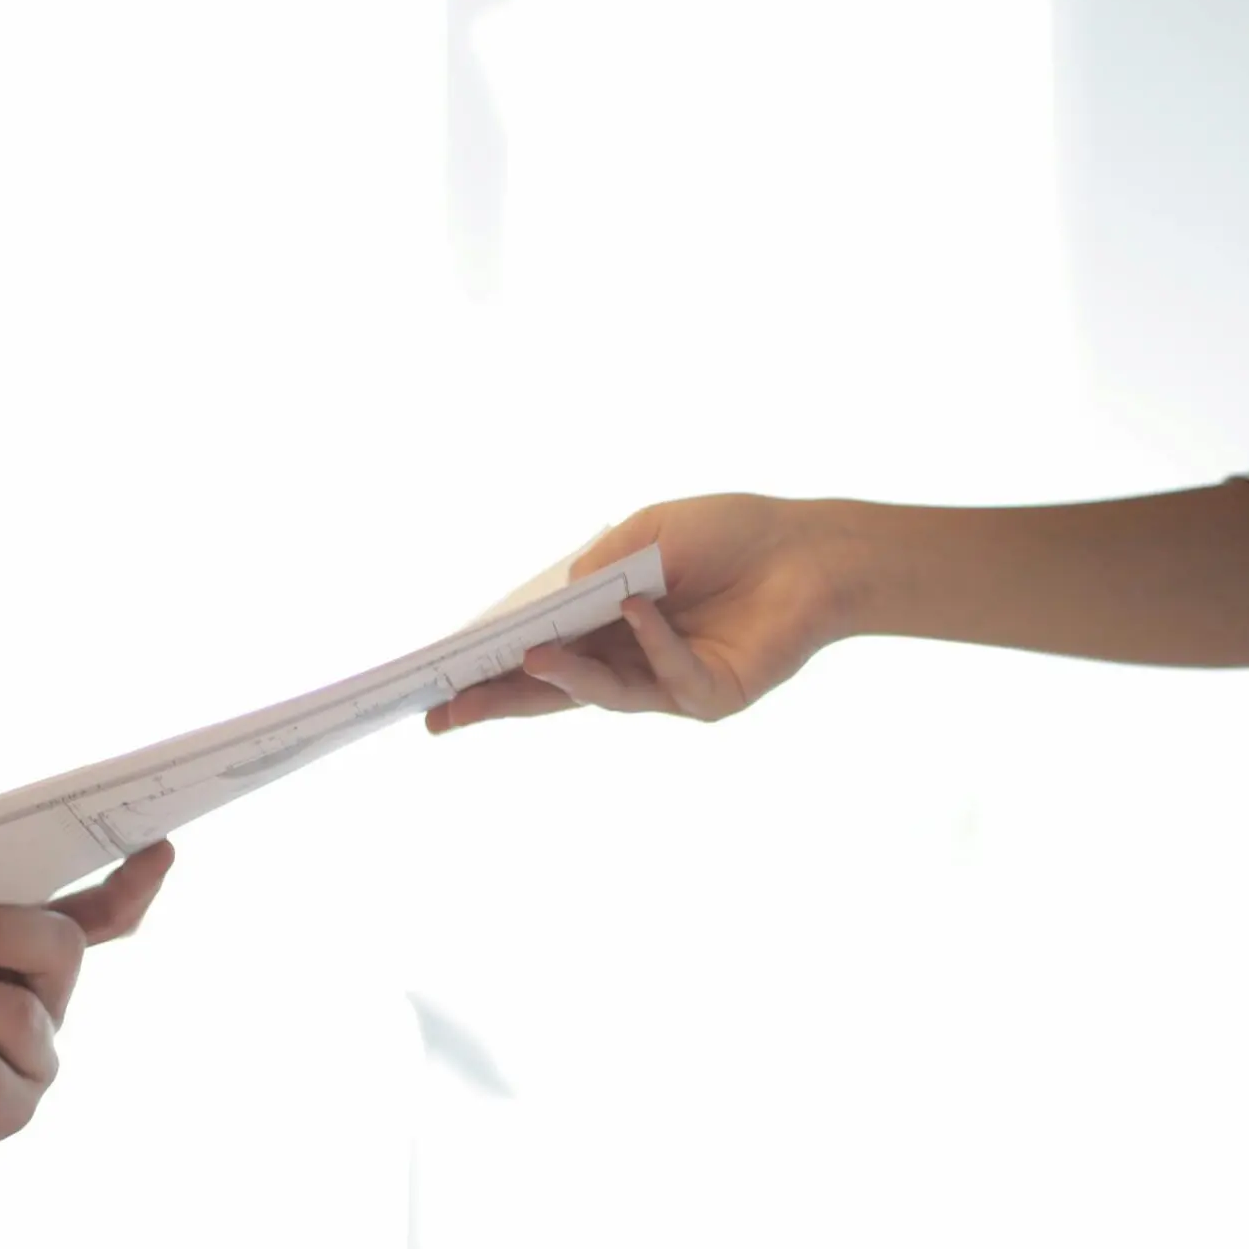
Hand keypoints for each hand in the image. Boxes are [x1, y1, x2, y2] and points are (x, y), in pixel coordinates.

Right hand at [425, 494, 851, 731]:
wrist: (811, 549)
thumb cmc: (729, 534)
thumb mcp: (649, 533)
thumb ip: (599, 566)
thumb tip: (551, 601)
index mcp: (604, 627)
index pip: (537, 655)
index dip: (489, 670)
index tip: (437, 684)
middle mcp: (628, 663)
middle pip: (553, 690)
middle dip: (498, 701)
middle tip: (445, 715)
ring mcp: (668, 685)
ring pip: (603, 692)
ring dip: (565, 674)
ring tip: (527, 654)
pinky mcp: (712, 696)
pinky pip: (670, 674)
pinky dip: (652, 641)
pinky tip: (636, 610)